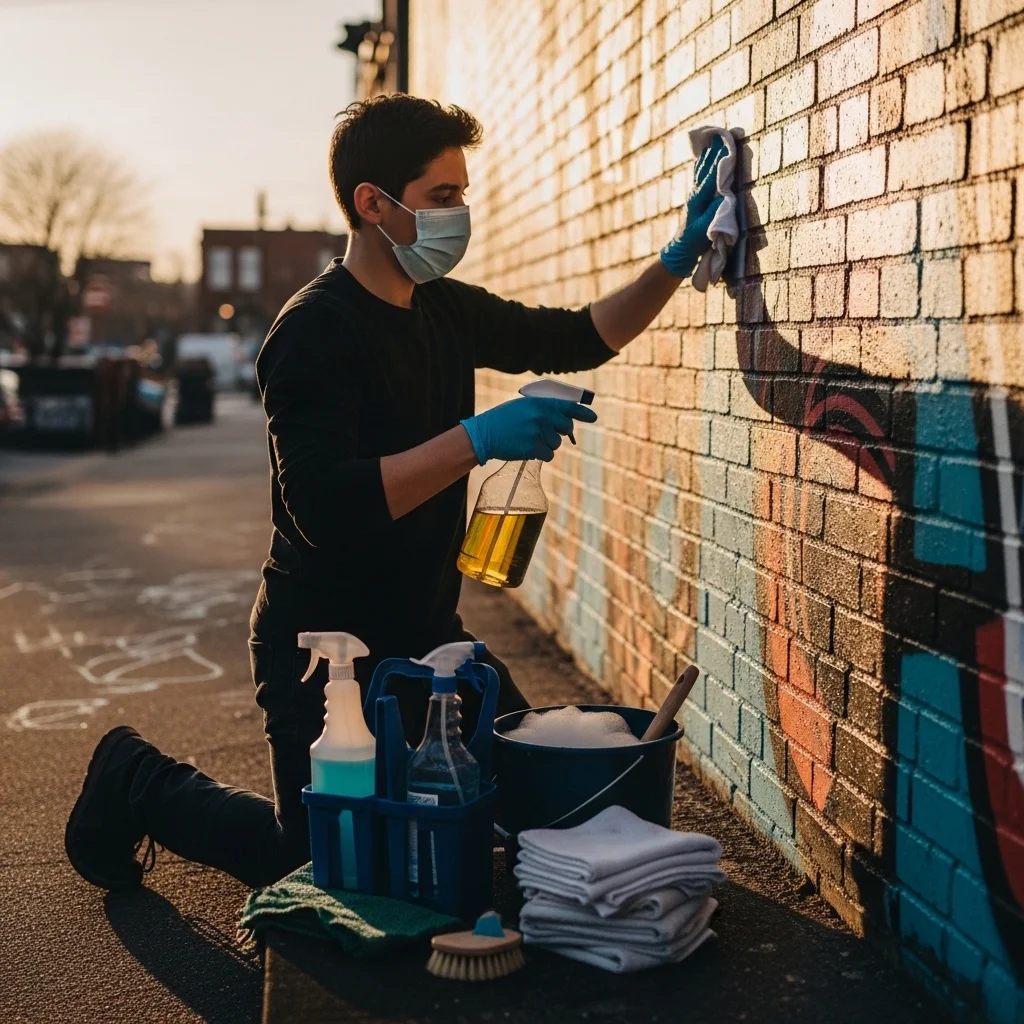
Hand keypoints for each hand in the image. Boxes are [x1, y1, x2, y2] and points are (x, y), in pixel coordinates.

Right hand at [461, 396, 597, 463]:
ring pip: (557, 443)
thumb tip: (566, 421)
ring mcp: (538, 431)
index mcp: (539, 403)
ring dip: (546, 444)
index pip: (568, 406)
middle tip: (545, 433)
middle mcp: (541, 415)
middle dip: (559, 432)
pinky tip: (527, 448)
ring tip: (528, 439)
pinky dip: (541, 454)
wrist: (484, 434)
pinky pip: (549, 454)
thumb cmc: (504, 420)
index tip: (593, 417)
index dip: (582, 412)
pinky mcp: (534, 447)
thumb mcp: (523, 407)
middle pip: (566, 428)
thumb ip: (544, 410)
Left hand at [659, 137, 726, 278]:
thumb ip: (714, 211)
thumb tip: (724, 194)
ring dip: (708, 154)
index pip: (711, 174)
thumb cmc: (694, 243)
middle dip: (714, 150)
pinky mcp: (695, 199)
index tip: (726, 142)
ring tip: (712, 139)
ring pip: (702, 169)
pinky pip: (700, 176)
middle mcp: (695, 194)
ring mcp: (694, 195)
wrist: (680, 252)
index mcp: (699, 199)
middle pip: (706, 167)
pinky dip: (703, 164)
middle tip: (721, 132)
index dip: (719, 158)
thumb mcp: (705, 229)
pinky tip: (704, 158)